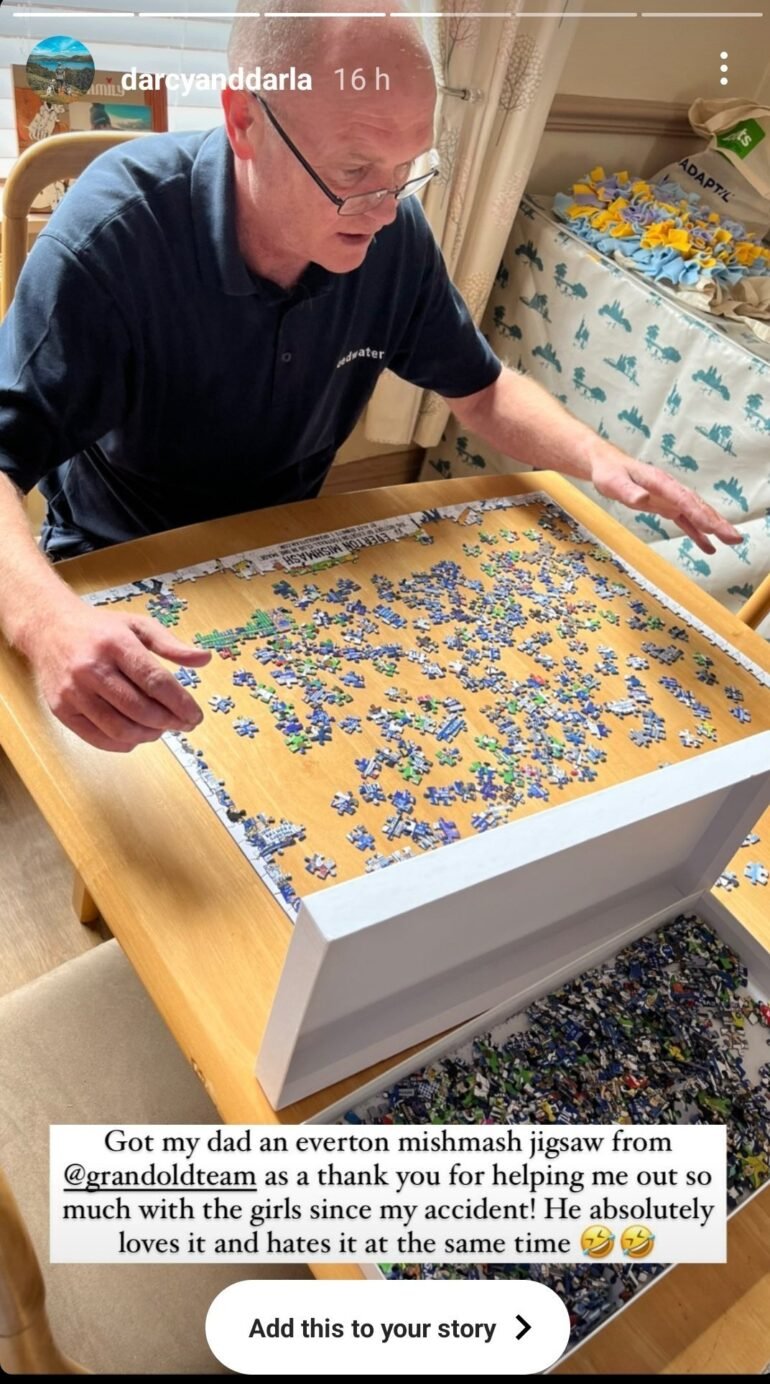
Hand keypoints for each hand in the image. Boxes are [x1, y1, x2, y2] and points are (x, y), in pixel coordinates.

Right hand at [27, 605, 211, 752]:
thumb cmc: (100, 629)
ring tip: (161, 729)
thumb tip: (205, 659)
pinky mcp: (61, 710)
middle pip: (140, 709)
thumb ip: (171, 645)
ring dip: (149, 735)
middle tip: (184, 724)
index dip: (180, 703)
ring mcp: (74, 691)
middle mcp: (92, 668)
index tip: (196, 716)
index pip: (154, 681)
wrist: (48, 629)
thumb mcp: (138, 626)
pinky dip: (124, 743)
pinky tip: (137, 735)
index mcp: (115, 643)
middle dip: (169, 722)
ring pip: (120, 728)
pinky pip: (98, 738)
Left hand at [589, 452, 741, 554]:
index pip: (683, 500)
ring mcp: (671, 498)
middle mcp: (671, 489)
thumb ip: (627, 491)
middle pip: (698, 506)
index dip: (698, 514)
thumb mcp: (612, 482)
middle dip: (717, 522)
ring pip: (697, 513)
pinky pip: (686, 521)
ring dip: (715, 527)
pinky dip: (698, 533)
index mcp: (660, 482)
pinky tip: (710, 547)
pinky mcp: (667, 506)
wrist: (608, 465)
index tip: (713, 527)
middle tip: (734, 538)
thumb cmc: (609, 473)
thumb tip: (642, 499)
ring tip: (733, 542)